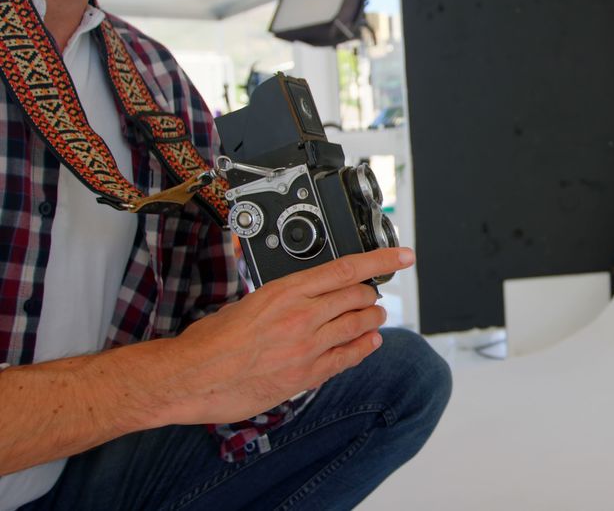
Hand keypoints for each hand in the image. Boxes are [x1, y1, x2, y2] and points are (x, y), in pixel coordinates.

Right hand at [157, 248, 414, 425]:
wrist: (191, 377)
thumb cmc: (210, 341)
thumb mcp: (247, 302)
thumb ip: (282, 297)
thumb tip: (301, 293)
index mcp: (286, 292)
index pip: (347, 269)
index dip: (381, 261)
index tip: (402, 256)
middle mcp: (302, 317)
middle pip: (358, 297)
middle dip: (370, 295)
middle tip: (372, 295)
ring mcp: (308, 347)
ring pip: (360, 326)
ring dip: (372, 319)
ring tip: (374, 317)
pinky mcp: (307, 375)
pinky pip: (349, 358)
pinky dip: (364, 347)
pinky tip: (369, 343)